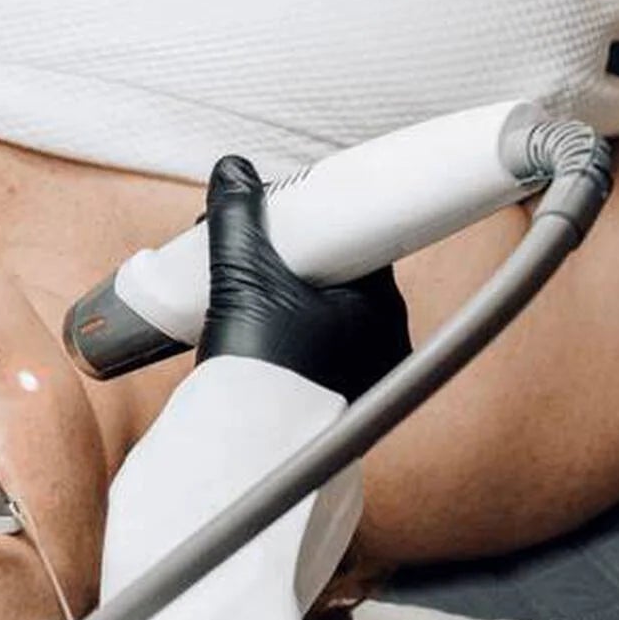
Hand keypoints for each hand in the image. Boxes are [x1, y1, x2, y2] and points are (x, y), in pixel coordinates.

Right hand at [199, 156, 411, 401]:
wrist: (245, 449)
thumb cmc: (258, 368)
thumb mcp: (242, 276)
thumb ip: (237, 217)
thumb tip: (233, 170)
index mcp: (380, 307)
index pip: (362, 240)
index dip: (323, 223)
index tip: (289, 219)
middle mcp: (385, 340)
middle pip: (344, 275)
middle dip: (301, 260)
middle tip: (255, 254)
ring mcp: (366, 373)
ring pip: (333, 312)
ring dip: (297, 297)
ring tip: (249, 293)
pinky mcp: (340, 397)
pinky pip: (324, 348)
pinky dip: (296, 332)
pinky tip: (263, 329)